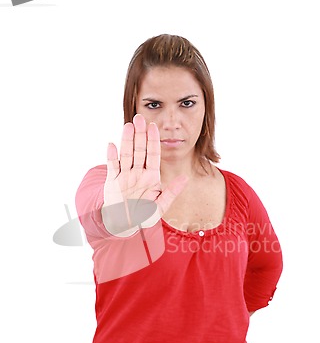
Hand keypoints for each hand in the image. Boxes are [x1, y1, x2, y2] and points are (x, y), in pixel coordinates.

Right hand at [101, 114, 187, 235]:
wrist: (125, 225)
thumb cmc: (143, 217)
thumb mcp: (160, 206)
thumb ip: (172, 192)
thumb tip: (185, 178)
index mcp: (151, 177)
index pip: (153, 155)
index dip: (153, 140)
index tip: (154, 127)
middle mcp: (138, 173)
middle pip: (139, 150)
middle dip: (140, 134)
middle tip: (139, 118)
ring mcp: (124, 176)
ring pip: (126, 154)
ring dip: (126, 140)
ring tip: (128, 126)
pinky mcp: (112, 181)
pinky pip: (112, 166)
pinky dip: (111, 156)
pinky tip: (112, 145)